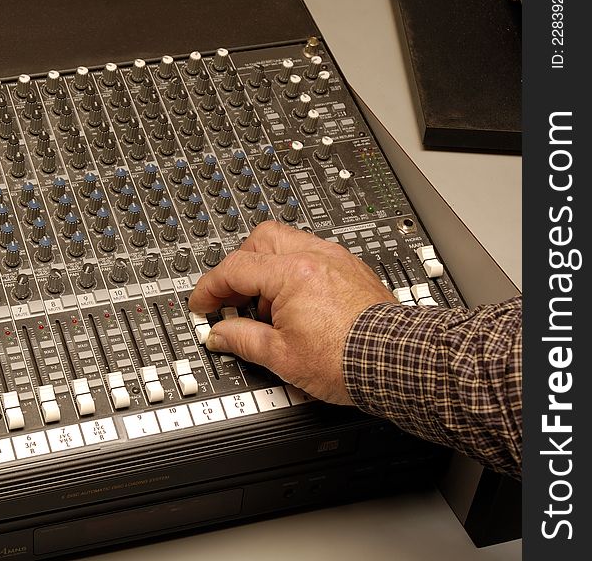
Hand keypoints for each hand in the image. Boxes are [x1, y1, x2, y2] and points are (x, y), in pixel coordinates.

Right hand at [188, 221, 393, 404]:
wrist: (398, 362)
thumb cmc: (348, 358)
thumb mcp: (280, 355)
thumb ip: (242, 339)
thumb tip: (219, 334)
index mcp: (292, 273)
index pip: (235, 269)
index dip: (211, 288)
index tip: (203, 305)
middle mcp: (315, 256)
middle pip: (261, 240)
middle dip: (240, 265)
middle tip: (233, 297)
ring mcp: (337, 260)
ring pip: (289, 243)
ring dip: (268, 268)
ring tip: (269, 308)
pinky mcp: (352, 269)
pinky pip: (313, 256)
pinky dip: (295, 272)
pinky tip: (296, 304)